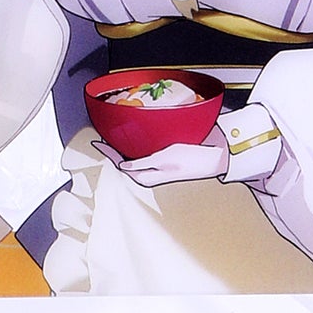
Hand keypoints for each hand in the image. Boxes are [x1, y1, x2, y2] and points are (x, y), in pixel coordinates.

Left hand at [92, 127, 229, 185]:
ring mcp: (158, 166)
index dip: (109, 151)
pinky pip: (146, 152)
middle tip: (104, 135)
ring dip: (126, 146)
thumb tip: (122, 165)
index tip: (98, 141)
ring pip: (136, 156)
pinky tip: (137, 136)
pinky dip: (139, 144)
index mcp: (148, 177)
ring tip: (116, 135)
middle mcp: (151, 173)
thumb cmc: (191, 159)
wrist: (214, 158)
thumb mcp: (164, 159)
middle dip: (115, 148)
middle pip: (126, 160)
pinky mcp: (166, 158)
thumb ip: (142, 163)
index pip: (121, 163)